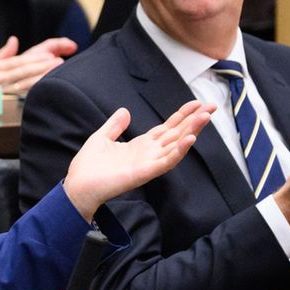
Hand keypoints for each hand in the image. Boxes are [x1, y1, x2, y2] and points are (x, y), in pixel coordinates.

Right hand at [0, 36, 76, 94]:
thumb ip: (2, 54)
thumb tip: (14, 40)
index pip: (19, 61)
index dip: (36, 59)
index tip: (51, 56)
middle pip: (23, 71)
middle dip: (42, 66)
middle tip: (59, 62)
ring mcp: (0, 93)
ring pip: (23, 84)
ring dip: (40, 78)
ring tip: (55, 73)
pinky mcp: (2, 106)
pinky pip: (20, 99)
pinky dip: (32, 94)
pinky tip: (43, 92)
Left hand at [62, 101, 214, 221]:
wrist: (78, 185)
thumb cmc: (88, 166)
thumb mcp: (102, 138)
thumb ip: (115, 125)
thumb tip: (125, 111)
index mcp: (141, 145)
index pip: (167, 128)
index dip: (181, 116)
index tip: (196, 103)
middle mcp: (149, 153)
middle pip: (177, 134)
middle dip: (194, 121)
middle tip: (211, 106)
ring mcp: (149, 163)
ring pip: (176, 145)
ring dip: (192, 132)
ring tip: (205, 117)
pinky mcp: (145, 173)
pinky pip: (166, 161)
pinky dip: (178, 151)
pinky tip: (189, 139)